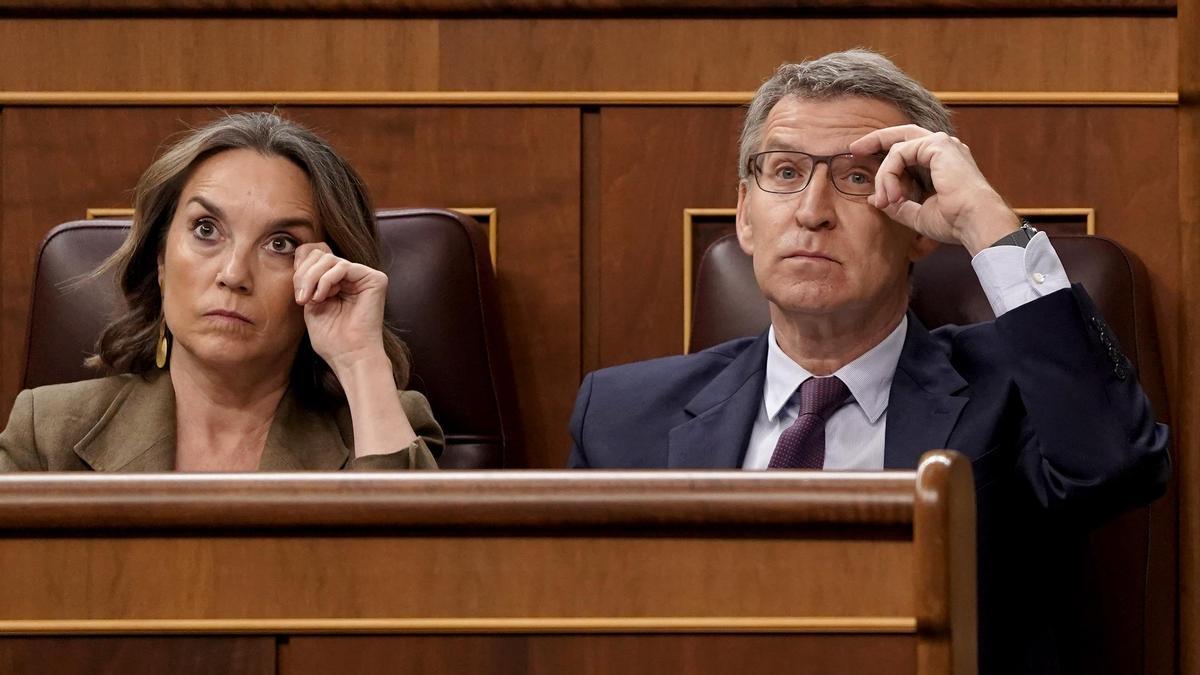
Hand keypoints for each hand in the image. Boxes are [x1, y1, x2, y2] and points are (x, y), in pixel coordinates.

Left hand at [293, 243, 388, 373]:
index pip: (316, 256)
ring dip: (313, 279)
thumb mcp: (310, 301)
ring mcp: (365, 276)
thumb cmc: (331, 338)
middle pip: (320, 254)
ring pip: (329, 259)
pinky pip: (343, 266)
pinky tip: (323, 297)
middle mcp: (353, 276)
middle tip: (301, 298)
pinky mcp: (375, 279)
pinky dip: (326, 280)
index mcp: (338, 280)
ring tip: (311, 300)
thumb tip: (300, 254)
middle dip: (304, 275)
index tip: (297, 294)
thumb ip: (306, 278)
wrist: (349, 356)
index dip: (301, 269)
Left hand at [849, 125, 1020, 254]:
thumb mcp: (917, 214)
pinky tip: (892, 195)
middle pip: (901, 134)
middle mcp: (943, 148)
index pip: (907, 148)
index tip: (861, 157)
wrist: (975, 222)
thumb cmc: (954, 222)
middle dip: (875, 139)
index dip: (883, 151)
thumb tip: (873, 199)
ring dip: (883, 177)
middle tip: (854, 148)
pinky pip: (899, 154)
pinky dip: (889, 175)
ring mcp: (941, 144)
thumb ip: (896, 205)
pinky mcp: (937, 145)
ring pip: (896, 150)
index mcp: (941, 161)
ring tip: (885, 200)